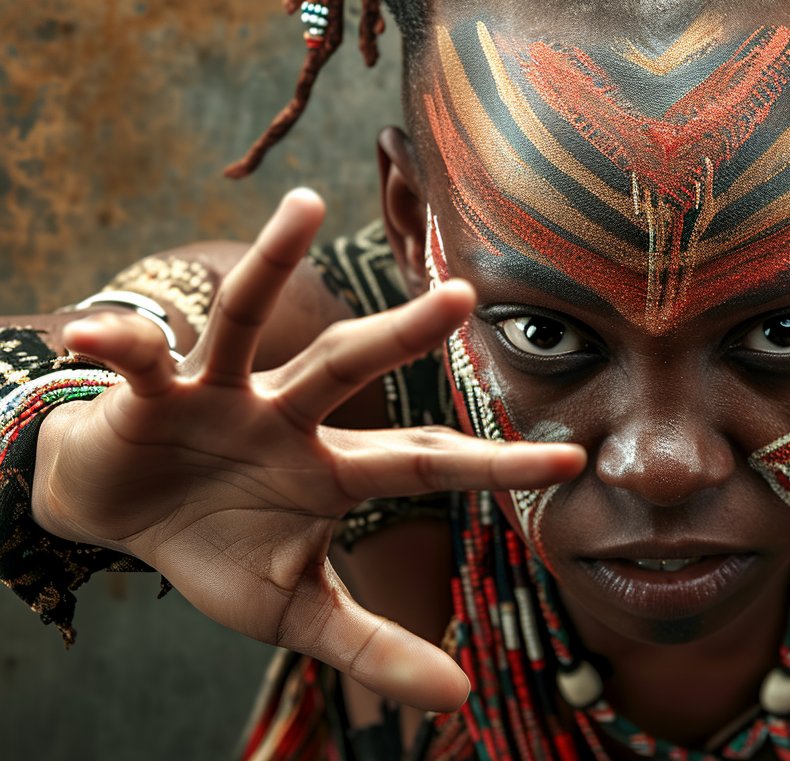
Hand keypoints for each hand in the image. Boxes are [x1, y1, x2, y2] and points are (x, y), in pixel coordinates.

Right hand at [30, 189, 585, 711]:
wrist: (122, 517)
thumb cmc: (218, 549)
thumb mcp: (295, 609)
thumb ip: (373, 645)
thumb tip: (457, 699)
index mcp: (332, 470)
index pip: (425, 460)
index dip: (494, 462)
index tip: (572, 459)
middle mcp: (287, 416)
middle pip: (350, 366)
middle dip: (402, 334)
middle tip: (460, 294)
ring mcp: (221, 396)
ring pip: (249, 323)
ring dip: (271, 268)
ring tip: (303, 209)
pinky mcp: (152, 393)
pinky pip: (139, 358)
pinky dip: (118, 344)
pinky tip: (98, 339)